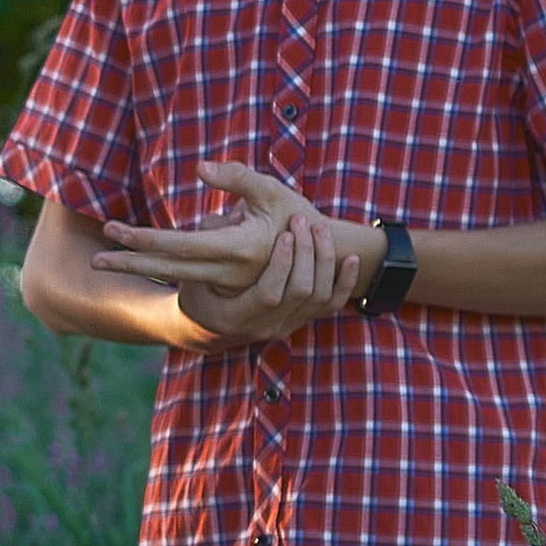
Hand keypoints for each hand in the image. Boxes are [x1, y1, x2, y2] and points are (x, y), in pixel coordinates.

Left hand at [91, 163, 373, 303]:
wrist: (322, 254)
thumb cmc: (296, 214)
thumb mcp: (271, 189)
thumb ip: (236, 177)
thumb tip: (200, 169)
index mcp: (238, 247)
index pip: (180, 246)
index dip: (146, 240)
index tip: (115, 233)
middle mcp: (228, 270)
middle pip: (168, 268)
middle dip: (130, 262)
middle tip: (96, 259)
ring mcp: (227, 281)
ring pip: (175, 273)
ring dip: (141, 266)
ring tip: (109, 254)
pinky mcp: (226, 282)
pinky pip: (189, 271)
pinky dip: (163, 266)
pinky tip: (147, 255)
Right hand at [174, 207, 367, 347]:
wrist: (211, 327)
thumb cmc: (199, 294)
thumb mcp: (194, 278)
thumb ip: (207, 255)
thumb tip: (222, 218)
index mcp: (237, 317)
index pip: (269, 294)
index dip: (280, 264)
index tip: (283, 234)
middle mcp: (266, 327)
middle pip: (301, 292)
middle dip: (305, 253)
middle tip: (300, 222)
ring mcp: (287, 326)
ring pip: (319, 296)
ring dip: (324, 259)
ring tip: (318, 229)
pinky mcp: (301, 321)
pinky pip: (332, 305)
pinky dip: (346, 282)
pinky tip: (351, 259)